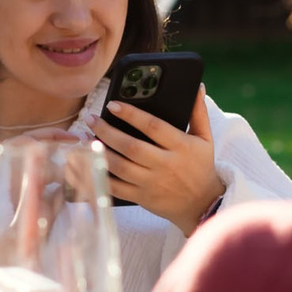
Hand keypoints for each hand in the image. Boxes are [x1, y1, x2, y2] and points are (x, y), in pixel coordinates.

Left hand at [91, 92, 226, 237]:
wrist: (202, 204)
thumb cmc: (200, 166)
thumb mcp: (205, 139)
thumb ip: (198, 112)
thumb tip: (197, 87)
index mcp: (180, 147)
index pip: (153, 126)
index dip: (131, 114)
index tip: (112, 104)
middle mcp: (166, 165)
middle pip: (131, 146)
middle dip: (107, 131)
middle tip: (91, 119)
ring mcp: (152, 183)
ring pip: (120, 167)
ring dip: (100, 151)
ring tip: (86, 137)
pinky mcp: (142, 197)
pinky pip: (116, 188)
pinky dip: (100, 176)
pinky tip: (88, 162)